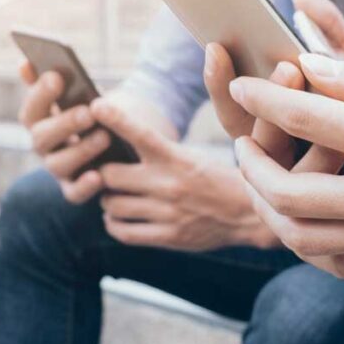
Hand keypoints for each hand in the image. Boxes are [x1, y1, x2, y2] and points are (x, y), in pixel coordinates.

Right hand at [17, 60, 108, 202]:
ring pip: (57, 165)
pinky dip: (84, 186)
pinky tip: (98, 175)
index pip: (31, 110)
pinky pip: (74, 193)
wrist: (123, 139)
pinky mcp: (76, 189)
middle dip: (64, 124)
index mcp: (41, 122)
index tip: (57, 76)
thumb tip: (25, 64)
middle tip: (87, 112)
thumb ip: (56, 82)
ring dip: (80, 150)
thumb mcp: (81, 97)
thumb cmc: (96, 114)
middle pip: (41, 138)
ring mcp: (59, 169)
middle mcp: (44, 148)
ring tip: (105, 136)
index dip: (40, 94)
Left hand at [91, 98, 275, 250]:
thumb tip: (122, 146)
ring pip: (111, 205)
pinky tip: (118, 218)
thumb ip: (161, 153)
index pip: (139, 134)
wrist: (249, 214)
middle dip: (102, 173)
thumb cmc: (218, 181)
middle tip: (105, 173)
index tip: (95, 106)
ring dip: (107, 200)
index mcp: (177, 159)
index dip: (114, 118)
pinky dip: (113, 224)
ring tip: (114, 197)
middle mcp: (168, 185)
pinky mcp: (168, 237)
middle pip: (109, 176)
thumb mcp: (194, 158)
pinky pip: (123, 232)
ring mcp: (167, 213)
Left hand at [229, 54, 343, 278]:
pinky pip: (335, 263)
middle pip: (285, 192)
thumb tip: (310, 66)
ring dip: (270, 208)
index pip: (306, 118)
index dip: (263, 99)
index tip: (243, 88)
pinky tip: (307, 217)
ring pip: (302, 238)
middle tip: (247, 143)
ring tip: (265, 182)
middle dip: (252, 164)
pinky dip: (307, 241)